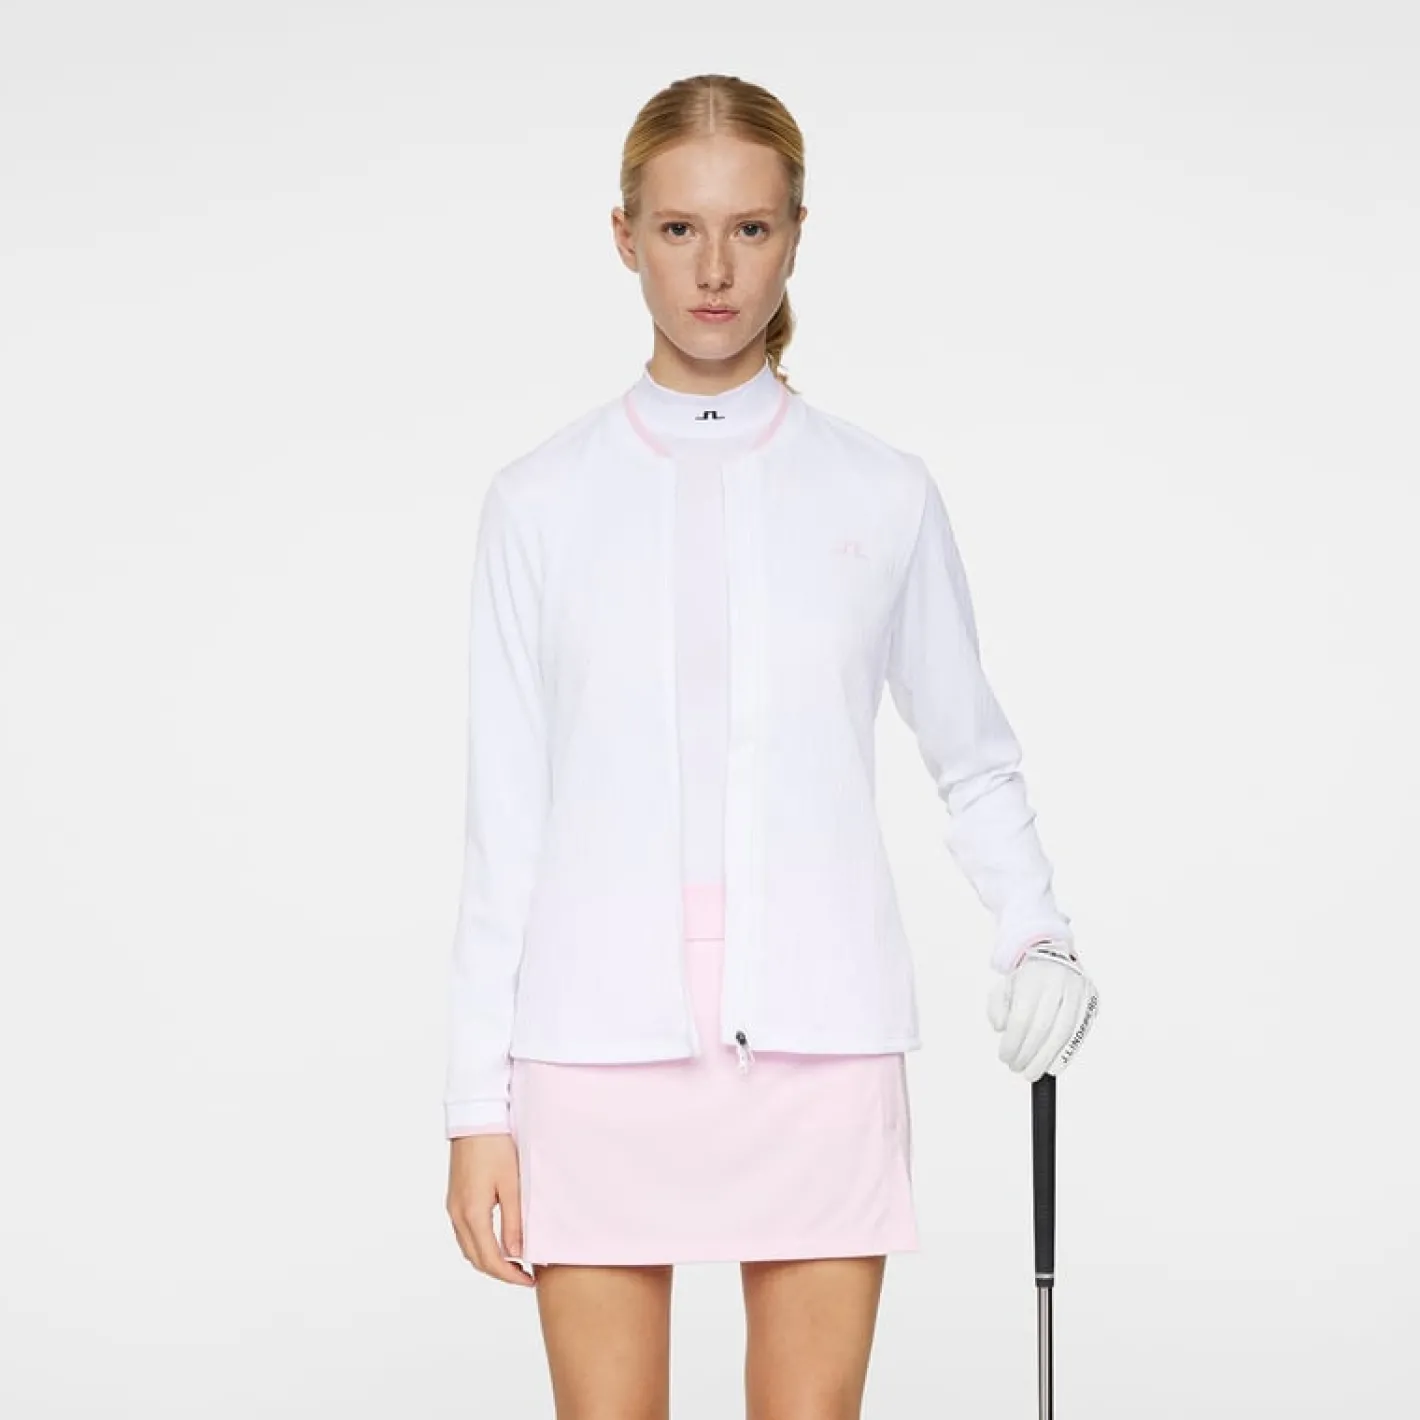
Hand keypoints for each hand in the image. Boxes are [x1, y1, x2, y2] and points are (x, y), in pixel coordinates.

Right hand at [446, 1133, 534, 1285]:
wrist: (475, 1120)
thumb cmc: (496, 1147)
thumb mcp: (512, 1185)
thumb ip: (514, 1222)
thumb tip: (517, 1254)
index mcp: (472, 1213)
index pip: (490, 1259)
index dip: (510, 1275)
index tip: (529, 1280)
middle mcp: (458, 1214)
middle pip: (476, 1258)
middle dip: (500, 1272)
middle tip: (525, 1275)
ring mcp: (453, 1208)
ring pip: (469, 1248)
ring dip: (489, 1260)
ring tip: (515, 1261)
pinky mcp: (455, 1200)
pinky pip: (465, 1234)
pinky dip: (481, 1245)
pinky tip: (498, 1241)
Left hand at [987, 943, 1098, 1081]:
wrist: (1055, 955)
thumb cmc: (1028, 979)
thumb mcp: (1004, 987)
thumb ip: (996, 1008)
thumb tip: (1002, 1029)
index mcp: (1032, 977)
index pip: (1021, 1017)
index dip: (1013, 1042)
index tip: (1005, 1057)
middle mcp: (1057, 982)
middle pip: (1042, 1028)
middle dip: (1028, 1054)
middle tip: (1018, 1069)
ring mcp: (1077, 992)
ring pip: (1063, 1033)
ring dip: (1046, 1058)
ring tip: (1033, 1072)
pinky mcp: (1091, 1001)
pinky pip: (1079, 1033)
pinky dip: (1066, 1054)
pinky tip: (1053, 1066)